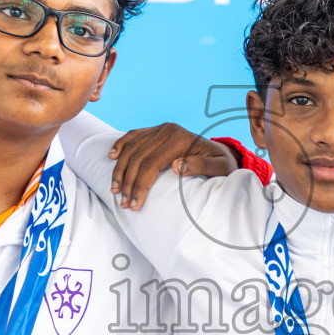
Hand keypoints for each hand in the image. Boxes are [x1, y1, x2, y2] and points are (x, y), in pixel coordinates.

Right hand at [107, 123, 239, 209]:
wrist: (222, 153)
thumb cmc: (221, 165)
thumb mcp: (220, 168)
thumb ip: (201, 166)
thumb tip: (176, 166)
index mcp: (181, 139)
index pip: (151, 164)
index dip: (140, 185)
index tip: (134, 205)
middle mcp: (168, 130)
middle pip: (138, 157)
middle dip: (128, 182)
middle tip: (123, 203)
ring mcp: (161, 129)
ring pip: (131, 148)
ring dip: (120, 169)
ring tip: (115, 190)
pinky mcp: (156, 130)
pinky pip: (133, 135)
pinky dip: (121, 145)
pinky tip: (111, 157)